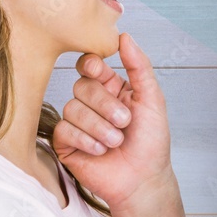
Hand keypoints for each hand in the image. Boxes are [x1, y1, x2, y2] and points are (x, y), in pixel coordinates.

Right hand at [53, 33, 172, 211]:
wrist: (143, 180)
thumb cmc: (151, 142)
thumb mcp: (152, 99)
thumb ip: (139, 66)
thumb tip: (124, 36)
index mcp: (111, 87)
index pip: (89, 64)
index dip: (91, 64)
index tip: (99, 70)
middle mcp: (92, 102)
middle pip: (81, 85)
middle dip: (105, 105)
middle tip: (125, 122)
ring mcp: (77, 122)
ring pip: (72, 108)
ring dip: (99, 126)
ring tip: (116, 141)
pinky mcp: (66, 143)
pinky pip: (64, 129)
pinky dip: (85, 139)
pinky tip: (100, 150)